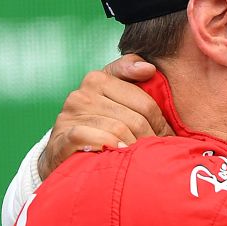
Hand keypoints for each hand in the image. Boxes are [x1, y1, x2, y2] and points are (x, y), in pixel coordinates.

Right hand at [37, 54, 171, 179]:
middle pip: (135, 119)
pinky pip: (98, 139)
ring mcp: (70, 115)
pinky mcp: (62, 137)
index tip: (163, 135)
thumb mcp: (115, 96)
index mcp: (98, 78)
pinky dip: (113, 147)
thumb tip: (149, 68)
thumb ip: (130, 74)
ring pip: (119, 130)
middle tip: (156, 151)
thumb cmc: (98, 122)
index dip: (160, 123)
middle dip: (150, 139)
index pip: (146, 102)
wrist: (62, 152)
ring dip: (134, 147)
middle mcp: (82, 94)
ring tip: (140, 157)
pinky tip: (118, 153)